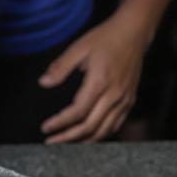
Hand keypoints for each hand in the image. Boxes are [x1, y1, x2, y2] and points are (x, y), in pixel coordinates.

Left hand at [38, 13, 145, 142]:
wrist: (133, 33)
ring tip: (67, 143)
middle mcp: (115, 94)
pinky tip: (87, 136)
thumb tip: (43, 83)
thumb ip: (60, 67)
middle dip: (69, 137)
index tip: (46, 128)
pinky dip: (101, 134)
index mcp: (100, 81)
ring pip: (105, 130)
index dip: (61, 122)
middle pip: (91, 126)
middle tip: (52, 142)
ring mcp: (125, 99)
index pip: (78, 111)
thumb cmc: (105, 39)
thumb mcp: (78, 48)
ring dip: (84, 140)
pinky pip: (115, 124)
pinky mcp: (130, 100)